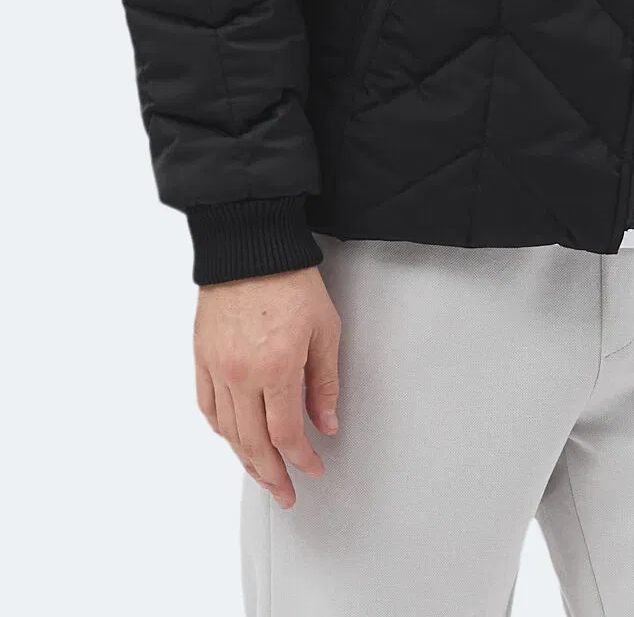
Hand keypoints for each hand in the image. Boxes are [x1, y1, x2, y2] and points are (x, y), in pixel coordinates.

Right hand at [194, 264, 340, 510]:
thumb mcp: (325, 328)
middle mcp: (241, 374)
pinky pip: (208, 406)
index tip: (313, 468)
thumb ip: (324, 381)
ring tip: (263, 475)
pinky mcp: (201, 357)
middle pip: (253, 443)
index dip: (301, 458)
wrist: (250, 245)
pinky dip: (221, 429)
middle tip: (286, 493)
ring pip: (228, 431)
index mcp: (276, 367)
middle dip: (272, 474)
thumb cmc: (291, 280)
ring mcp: (217, 367)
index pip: (286, 434)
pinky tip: (234, 439)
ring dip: (245, 459)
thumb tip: (326, 424)